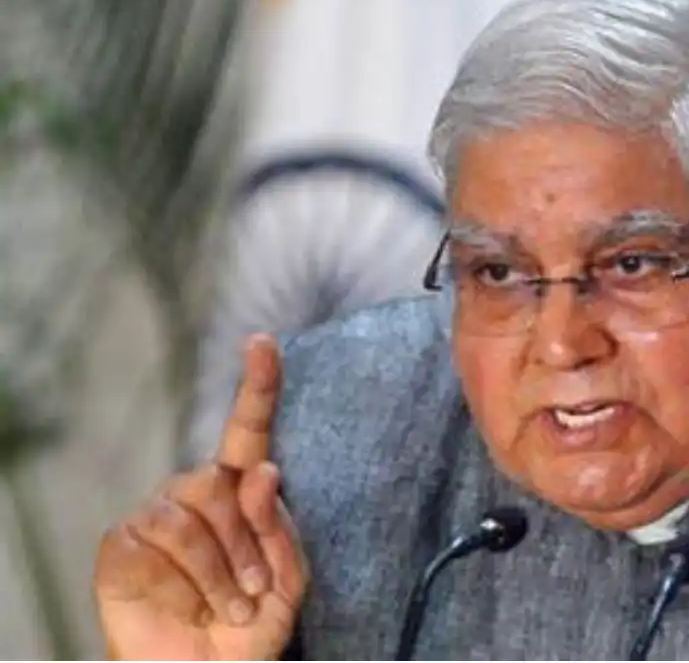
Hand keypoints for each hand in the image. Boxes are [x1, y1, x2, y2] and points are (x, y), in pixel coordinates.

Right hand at [94, 334, 308, 660]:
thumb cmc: (250, 628)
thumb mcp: (287, 580)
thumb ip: (278, 526)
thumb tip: (263, 469)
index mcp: (240, 495)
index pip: (247, 433)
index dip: (257, 387)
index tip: (262, 342)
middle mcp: (195, 495)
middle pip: (219, 480)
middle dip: (246, 541)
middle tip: (256, 590)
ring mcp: (154, 517)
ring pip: (188, 512)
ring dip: (221, 568)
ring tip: (231, 605)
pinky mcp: (120, 546)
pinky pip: (154, 541)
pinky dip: (185, 580)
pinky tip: (189, 603)